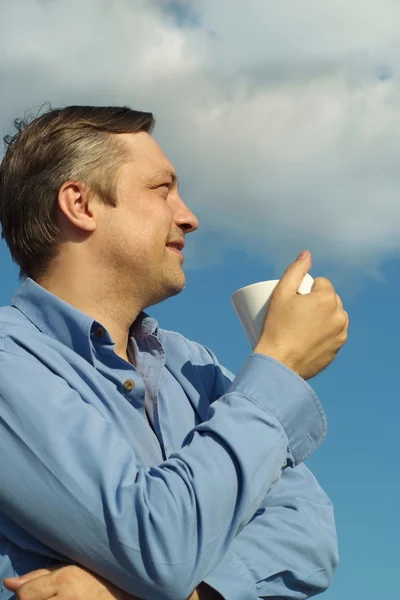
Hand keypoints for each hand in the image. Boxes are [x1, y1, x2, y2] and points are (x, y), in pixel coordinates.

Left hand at [3, 564, 136, 599]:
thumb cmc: (96, 579)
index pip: (26, 594)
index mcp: (66, 578)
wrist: (124, 593)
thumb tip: (7, 583)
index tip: (35, 593)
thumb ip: (38, 576)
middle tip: (49, 597)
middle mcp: (68, 598)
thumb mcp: (70, 569)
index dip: (26, 594)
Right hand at [254, 251, 348, 379]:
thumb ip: (295, 271)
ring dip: (324, 315)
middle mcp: (339, 316)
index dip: (307, 289)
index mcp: (327, 299)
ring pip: (334, 316)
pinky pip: (333, 333)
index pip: (322, 283)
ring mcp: (340, 334)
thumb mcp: (281, 294)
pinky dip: (324, 332)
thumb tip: (307, 254)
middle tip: (295, 312)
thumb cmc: (276, 328)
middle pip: (329, 299)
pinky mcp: (338, 349)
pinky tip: (311, 336)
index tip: (294, 299)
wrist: (279, 364)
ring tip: (303, 323)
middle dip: (316, 301)